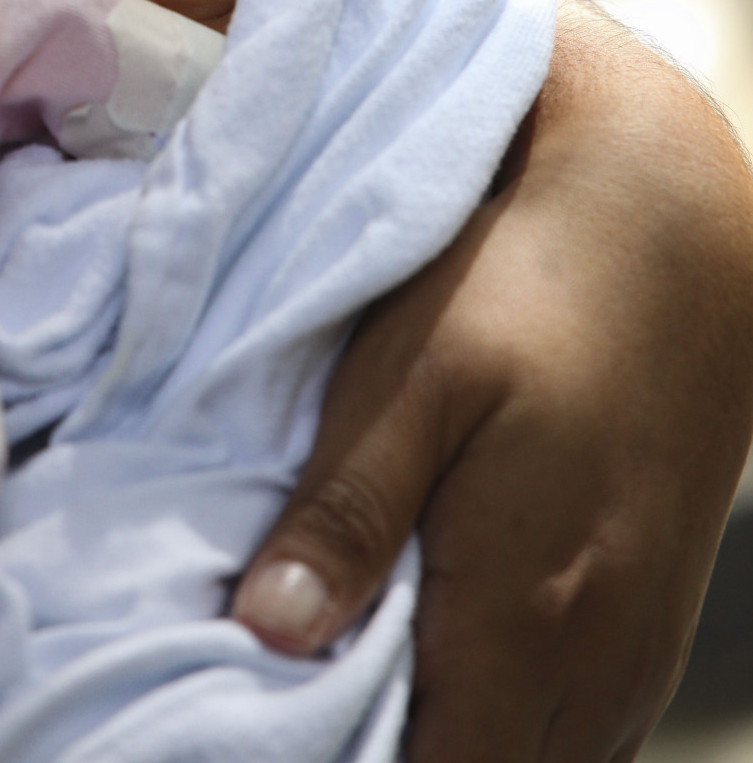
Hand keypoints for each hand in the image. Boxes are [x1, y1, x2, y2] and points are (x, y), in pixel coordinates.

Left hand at [233, 0, 752, 760]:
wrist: (672, 225)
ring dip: (456, 737)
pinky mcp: (653, 622)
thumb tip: (264, 633)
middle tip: (302, 692)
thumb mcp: (413, 377)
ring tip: (364, 672)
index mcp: (524, 618)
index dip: (343, 759)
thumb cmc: (529, 286)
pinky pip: (580, 730)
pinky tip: (451, 658)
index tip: (272, 716)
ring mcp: (636, 651)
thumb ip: (345, 514)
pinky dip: (510, 722)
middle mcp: (596, 664)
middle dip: (391, 750)